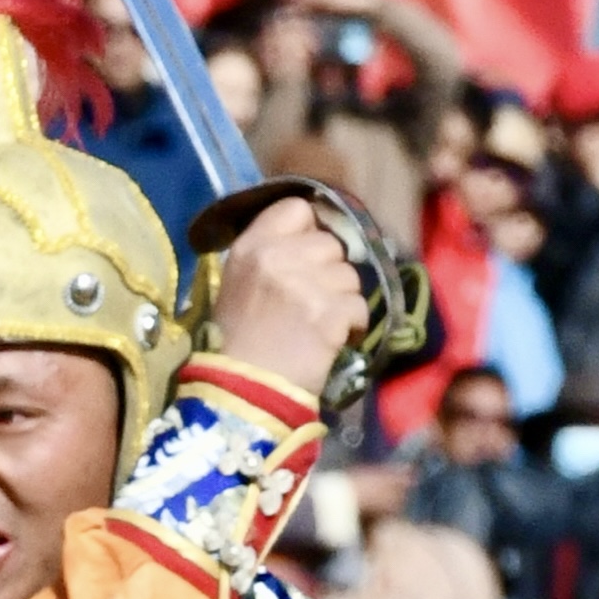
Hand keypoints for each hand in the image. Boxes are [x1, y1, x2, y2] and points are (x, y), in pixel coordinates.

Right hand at [205, 195, 373, 389]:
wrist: (243, 391)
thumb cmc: (239, 341)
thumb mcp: (241, 282)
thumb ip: (273, 252)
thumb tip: (317, 235)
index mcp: (252, 246)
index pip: (296, 207)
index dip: (310, 227)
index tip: (308, 252)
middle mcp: (278, 257)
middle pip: (330, 242)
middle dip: (329, 270)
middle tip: (312, 299)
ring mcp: (305, 284)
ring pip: (350, 275)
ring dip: (342, 299)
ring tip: (319, 323)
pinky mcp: (329, 313)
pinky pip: (359, 306)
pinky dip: (352, 325)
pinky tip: (332, 339)